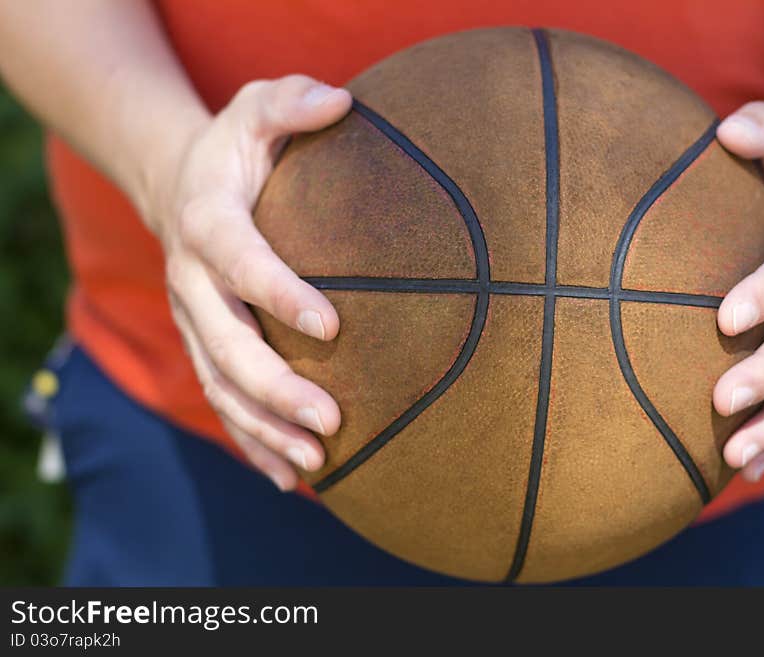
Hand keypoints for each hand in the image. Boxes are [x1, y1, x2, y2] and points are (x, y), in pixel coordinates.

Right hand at [147, 76, 351, 490]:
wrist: (178, 184)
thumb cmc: (234, 150)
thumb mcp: (256, 107)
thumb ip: (292, 102)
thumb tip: (342, 102)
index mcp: (207, 222)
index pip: (240, 262)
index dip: (280, 293)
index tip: (332, 325)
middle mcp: (192, 281)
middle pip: (226, 344)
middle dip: (276, 387)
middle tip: (332, 420)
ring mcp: (194, 320)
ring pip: (221, 386)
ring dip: (266, 428)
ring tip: (317, 462)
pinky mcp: (203, 344)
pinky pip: (223, 400)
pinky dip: (253, 441)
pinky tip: (291, 477)